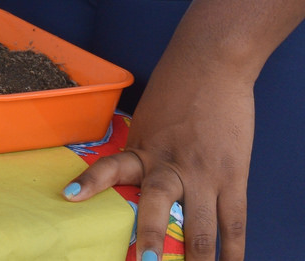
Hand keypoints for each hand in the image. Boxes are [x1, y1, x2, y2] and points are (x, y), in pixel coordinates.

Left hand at [66, 49, 254, 260]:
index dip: (91, 182)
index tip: (70, 197)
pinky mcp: (233, 176)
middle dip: (153, 241)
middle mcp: (169, 163)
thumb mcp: (148, 119)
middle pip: (157, 206)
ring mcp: (204, 173)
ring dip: (199, 259)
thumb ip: (142, 151)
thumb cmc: (178, 88)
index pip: (111, 166)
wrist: (214, 62)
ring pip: (200, 226)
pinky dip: (234, 249)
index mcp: (142, 147)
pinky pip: (233, 220)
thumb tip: (134, 179)